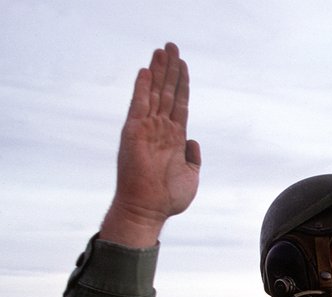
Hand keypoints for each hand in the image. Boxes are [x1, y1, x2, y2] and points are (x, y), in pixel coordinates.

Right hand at [100, 42, 201, 247]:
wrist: (149, 210)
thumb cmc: (168, 198)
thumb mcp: (190, 175)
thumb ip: (193, 157)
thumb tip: (193, 142)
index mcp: (173, 138)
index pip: (179, 103)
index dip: (182, 83)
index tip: (183, 64)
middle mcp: (160, 129)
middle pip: (167, 92)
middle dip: (170, 69)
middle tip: (172, 46)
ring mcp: (147, 130)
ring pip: (154, 94)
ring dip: (158, 71)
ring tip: (162, 50)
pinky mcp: (134, 133)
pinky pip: (139, 106)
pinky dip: (142, 88)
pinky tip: (146, 72)